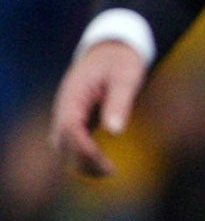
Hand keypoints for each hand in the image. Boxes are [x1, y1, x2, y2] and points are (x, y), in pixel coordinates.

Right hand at [49, 40, 147, 178]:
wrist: (110, 49)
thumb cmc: (120, 62)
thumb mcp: (125, 77)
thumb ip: (119, 102)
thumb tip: (115, 132)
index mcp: (74, 95)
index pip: (68, 128)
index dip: (82, 148)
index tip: (103, 162)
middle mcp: (64, 107)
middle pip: (62, 142)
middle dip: (82, 160)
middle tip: (111, 171)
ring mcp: (66, 113)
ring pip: (62, 145)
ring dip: (80, 161)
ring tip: (108, 171)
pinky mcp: (74, 119)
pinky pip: (71, 142)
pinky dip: (82, 155)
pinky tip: (102, 163)